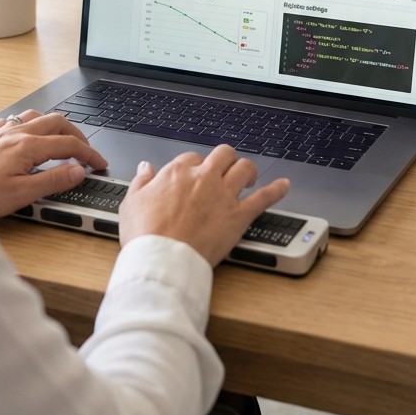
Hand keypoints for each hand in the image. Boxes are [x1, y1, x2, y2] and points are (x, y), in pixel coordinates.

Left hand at [0, 110, 107, 219]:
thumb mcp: (22, 193)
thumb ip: (53, 180)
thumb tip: (78, 171)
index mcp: (28, 146)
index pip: (69, 145)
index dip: (89, 154)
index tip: (99, 164)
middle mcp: (16, 132)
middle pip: (57, 123)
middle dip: (77, 135)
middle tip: (85, 152)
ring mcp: (1, 131)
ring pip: (36, 116)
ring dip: (54, 126)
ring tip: (61, 140)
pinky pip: (15, 121)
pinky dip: (30, 125)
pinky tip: (27, 136)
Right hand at [119, 144, 289, 266]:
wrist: (162, 260)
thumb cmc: (146, 236)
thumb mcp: (131, 202)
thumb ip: (141, 181)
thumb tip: (145, 168)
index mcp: (177, 173)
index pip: (191, 158)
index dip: (195, 166)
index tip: (195, 176)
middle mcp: (203, 179)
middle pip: (222, 154)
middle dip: (225, 159)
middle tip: (225, 169)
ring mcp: (223, 195)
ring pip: (244, 168)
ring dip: (248, 170)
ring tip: (248, 177)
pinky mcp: (238, 216)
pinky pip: (264, 198)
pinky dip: (276, 190)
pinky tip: (284, 186)